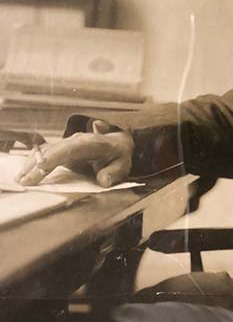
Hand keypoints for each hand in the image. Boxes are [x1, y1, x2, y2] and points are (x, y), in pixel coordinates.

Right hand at [15, 120, 133, 187]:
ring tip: (20, 179)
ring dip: (32, 164)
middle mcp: (78, 140)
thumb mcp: (122, 166)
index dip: (56, 157)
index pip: (72, 148)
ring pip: (46, 151)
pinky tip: (24, 174)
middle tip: (24, 181)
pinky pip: (45, 154)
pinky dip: (34, 162)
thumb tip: (104, 180)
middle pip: (54, 150)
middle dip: (38, 164)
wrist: (117, 145)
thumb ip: (114, 173)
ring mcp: (68, 144)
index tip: (42, 167)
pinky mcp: (61, 149)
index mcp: (93, 143)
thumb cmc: (119, 157)